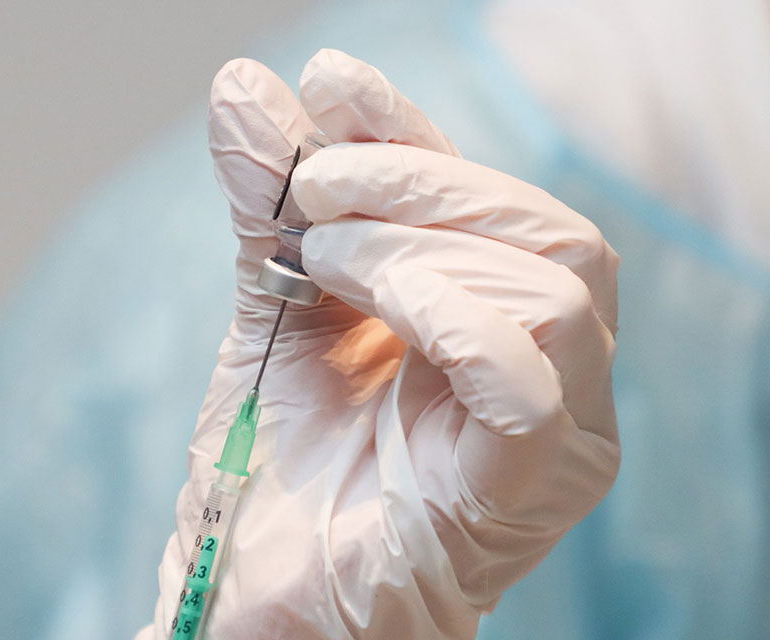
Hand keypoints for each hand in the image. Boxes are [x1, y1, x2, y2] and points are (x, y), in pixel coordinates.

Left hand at [142, 49, 619, 639]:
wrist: (260, 596)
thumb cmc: (280, 466)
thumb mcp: (277, 309)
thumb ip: (273, 208)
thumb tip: (245, 87)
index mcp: (499, 327)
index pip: (492, 204)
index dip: (422, 134)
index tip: (333, 82)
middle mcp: (551, 373)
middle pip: (547, 231)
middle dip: (419, 181)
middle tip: (310, 187)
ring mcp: (558, 432)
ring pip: (551, 281)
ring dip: (419, 241)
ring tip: (322, 253)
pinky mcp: (531, 486)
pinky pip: (528, 371)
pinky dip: (444, 309)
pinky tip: (367, 307)